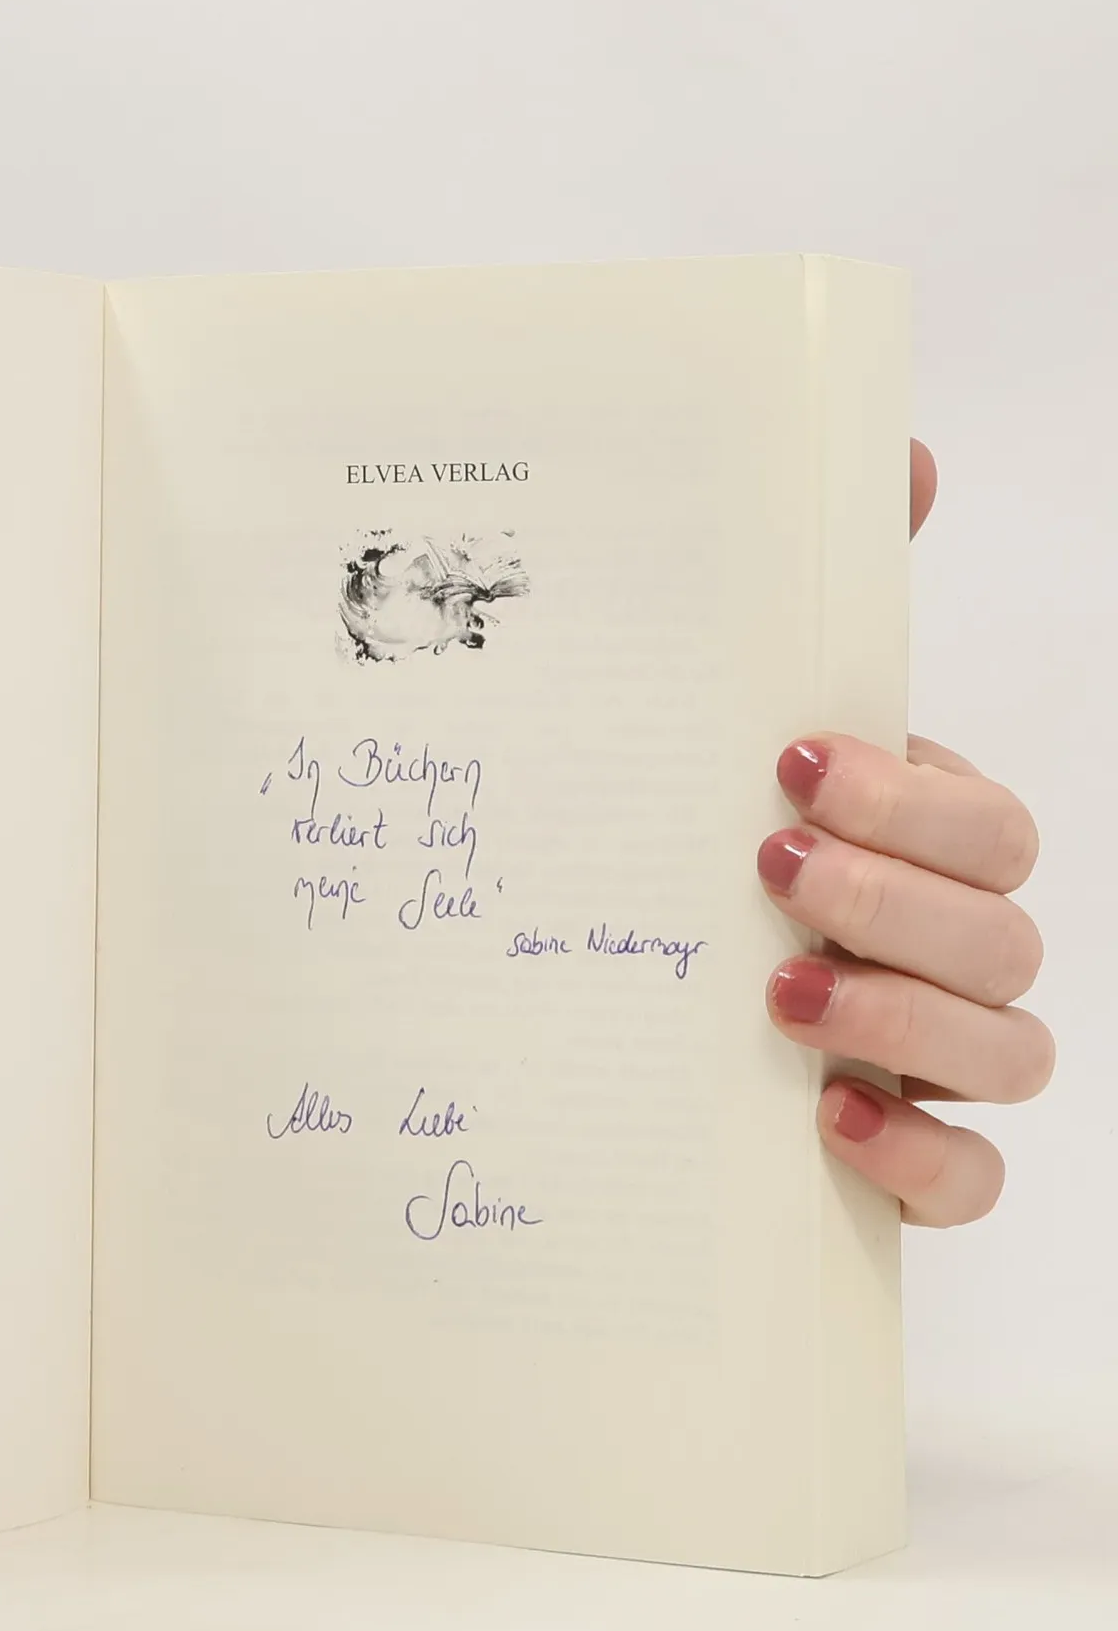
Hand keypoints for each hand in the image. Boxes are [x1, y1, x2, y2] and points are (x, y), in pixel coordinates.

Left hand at [758, 440, 1051, 1225]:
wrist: (619, 1018)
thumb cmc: (693, 859)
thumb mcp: (725, 739)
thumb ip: (815, 610)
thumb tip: (908, 451)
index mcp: (917, 852)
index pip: (985, 822)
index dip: (913, 798)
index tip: (791, 764)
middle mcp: (947, 952)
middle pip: (1005, 926)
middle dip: (897, 894)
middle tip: (769, 868)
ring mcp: (937, 1061)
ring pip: (1011, 1049)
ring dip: (908, 1014)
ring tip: (779, 991)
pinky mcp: (907, 1164)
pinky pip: (972, 1179)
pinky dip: (923, 1156)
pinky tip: (832, 1118)